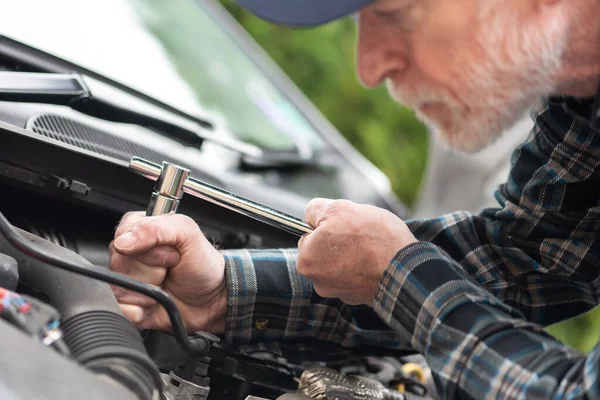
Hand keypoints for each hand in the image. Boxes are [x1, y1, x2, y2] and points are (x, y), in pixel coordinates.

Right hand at [109, 212, 226, 332]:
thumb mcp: (188, 235)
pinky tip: (154, 304)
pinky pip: (119, 309)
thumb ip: (157, 228)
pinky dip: (137, 311)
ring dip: (146, 291)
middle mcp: (130, 255)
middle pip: (118, 263)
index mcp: (142, 231)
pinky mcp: (128, 304)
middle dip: (150, 270)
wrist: (213, 301)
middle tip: (169, 270)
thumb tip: (124, 241)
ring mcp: (127, 280)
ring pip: (117, 287)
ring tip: (164, 286)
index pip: (122, 236)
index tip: (171, 253)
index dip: (148, 249)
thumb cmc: (203, 265)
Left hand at [298, 199, 416, 304]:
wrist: (405, 267)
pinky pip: (356, 276)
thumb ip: (316, 209)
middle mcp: (317, 281)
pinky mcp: (357, 298)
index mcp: (306, 260)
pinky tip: (376, 260)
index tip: (344, 224)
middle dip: (340, 241)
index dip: (327, 225)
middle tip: (359, 234)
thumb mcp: (339, 208)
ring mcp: (338, 292)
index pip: (309, 235)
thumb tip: (310, 215)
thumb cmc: (372, 237)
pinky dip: (364, 268)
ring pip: (341, 263)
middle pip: (325, 251)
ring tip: (370, 247)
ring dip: (352, 255)